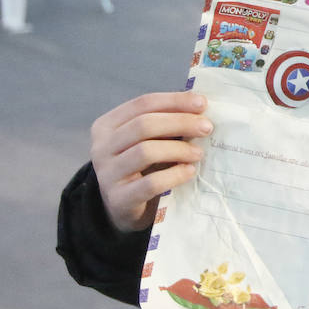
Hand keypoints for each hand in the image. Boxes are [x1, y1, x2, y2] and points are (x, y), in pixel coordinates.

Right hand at [90, 91, 211, 232]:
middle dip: (180, 122)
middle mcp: (101, 147)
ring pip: (145, 152)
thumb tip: (200, 106)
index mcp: (107, 125)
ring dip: (179, 149)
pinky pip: (151, 183)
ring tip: (199, 152)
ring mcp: (107, 174)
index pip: (143, 104)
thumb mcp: (149, 141)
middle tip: (207, 127)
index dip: (174, 101)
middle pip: (144, 125)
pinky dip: (175, 175)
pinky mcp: (119, 198)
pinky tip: (190, 171)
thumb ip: (166, 123)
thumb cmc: (142, 167)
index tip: (203, 103)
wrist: (124, 208)